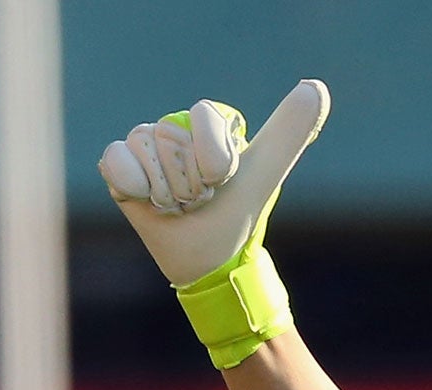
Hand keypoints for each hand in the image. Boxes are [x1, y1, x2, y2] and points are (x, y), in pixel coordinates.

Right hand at [99, 80, 330, 366]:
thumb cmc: (237, 216)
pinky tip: (147, 201)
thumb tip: (315, 87)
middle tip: (200, 199)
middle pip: (172, 138)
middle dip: (190, 181)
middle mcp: (175, 129)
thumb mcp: (266, 171)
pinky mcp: (118, 165)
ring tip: (178, 205)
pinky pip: (115, 159)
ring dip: (165, 191)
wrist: (208, 259)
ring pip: (145, 149)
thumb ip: (289, 132)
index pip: (203, 117)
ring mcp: (145, 146)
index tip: (223, 181)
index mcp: (209, 123)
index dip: (214, 157)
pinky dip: (132, 185)